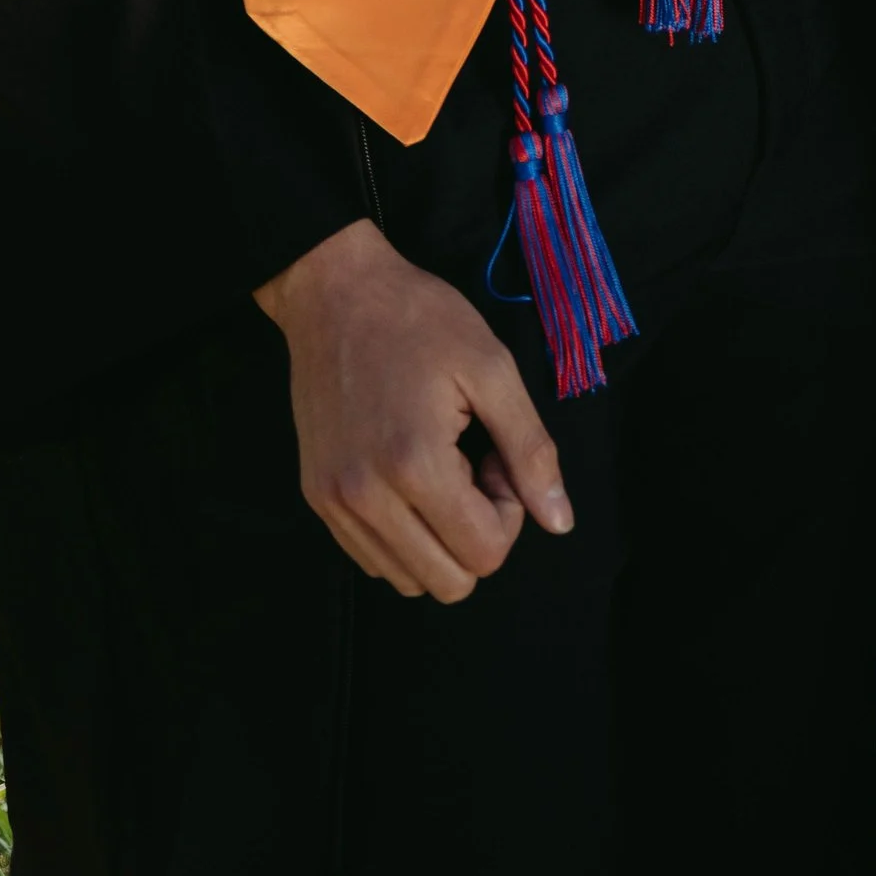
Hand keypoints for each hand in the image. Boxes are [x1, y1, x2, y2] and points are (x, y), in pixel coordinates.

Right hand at [255, 218, 571, 599]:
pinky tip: (407, 476)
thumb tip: (559, 522)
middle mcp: (365, 498)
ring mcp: (334, 504)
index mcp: (414, 464)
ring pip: (410, 580)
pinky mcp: (316, 499)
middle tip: (471, 464)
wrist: (333, 292)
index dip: (509, 511)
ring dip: (439, 538)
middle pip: (449, 583)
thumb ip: (530, 450)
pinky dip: (404, 537)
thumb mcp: (491, 367)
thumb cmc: (419, 319)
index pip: (485, 554)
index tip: (494, 454)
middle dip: (477, 532)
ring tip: (439, 467)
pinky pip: (374, 560)